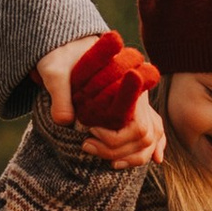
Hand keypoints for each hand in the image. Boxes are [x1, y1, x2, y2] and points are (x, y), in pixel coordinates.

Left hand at [35, 40, 165, 172]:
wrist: (66, 49)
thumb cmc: (61, 58)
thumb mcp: (55, 71)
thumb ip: (60, 95)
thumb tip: (65, 121)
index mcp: (124, 83)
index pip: (137, 125)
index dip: (114, 138)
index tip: (90, 131)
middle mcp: (137, 95)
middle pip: (144, 136)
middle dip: (117, 149)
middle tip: (87, 145)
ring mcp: (139, 104)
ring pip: (151, 139)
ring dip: (132, 156)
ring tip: (108, 161)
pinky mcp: (135, 110)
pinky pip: (156, 133)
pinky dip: (154, 148)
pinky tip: (155, 159)